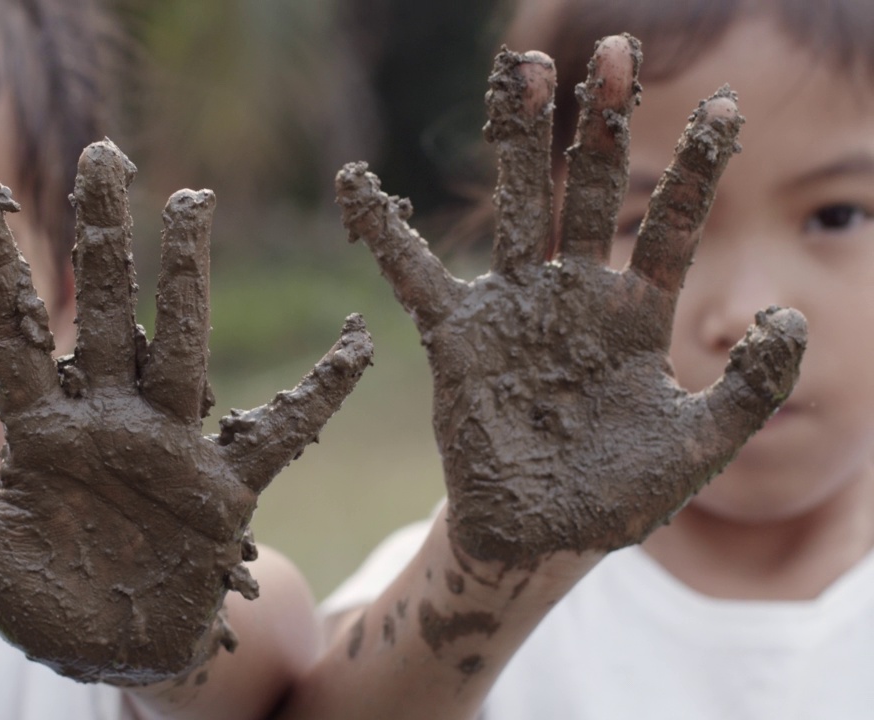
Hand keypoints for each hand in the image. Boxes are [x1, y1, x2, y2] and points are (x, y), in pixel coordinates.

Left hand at [0, 140, 372, 684]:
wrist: (117, 649)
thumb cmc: (46, 604)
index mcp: (42, 432)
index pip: (13, 332)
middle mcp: (107, 422)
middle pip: (106, 313)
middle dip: (104, 237)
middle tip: (104, 156)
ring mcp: (167, 448)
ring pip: (180, 347)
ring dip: (186, 279)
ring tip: (190, 203)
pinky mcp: (221, 487)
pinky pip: (279, 434)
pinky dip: (318, 395)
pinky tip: (355, 346)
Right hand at [334, 36, 804, 569]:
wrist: (540, 536)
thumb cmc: (618, 494)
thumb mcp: (699, 448)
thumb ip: (750, 389)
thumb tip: (784, 317)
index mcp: (637, 313)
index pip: (673, 225)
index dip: (699, 168)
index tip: (728, 108)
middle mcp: (575, 294)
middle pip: (591, 192)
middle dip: (602, 126)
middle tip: (614, 54)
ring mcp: (514, 309)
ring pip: (517, 208)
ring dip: (519, 140)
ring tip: (524, 68)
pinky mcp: (457, 336)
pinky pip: (415, 274)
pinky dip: (384, 231)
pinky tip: (355, 180)